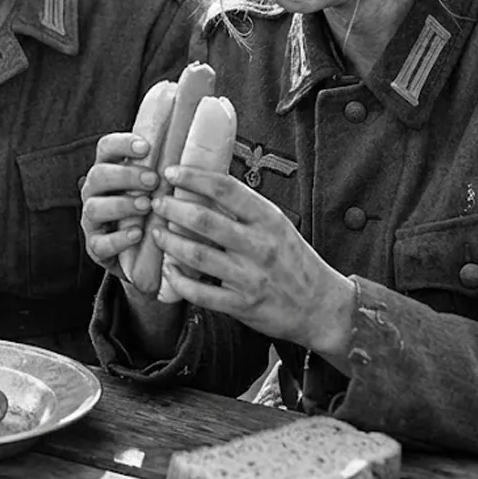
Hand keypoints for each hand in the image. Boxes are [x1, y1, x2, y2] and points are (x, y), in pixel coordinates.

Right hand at [80, 132, 160, 279]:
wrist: (140, 257)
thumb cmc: (150, 212)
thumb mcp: (153, 189)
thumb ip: (162, 171)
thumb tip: (193, 151)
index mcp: (108, 171)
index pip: (105, 148)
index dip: (121, 144)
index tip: (146, 147)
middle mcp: (94, 192)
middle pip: (98, 175)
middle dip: (126, 175)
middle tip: (153, 180)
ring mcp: (91, 220)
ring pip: (93, 207)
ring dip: (122, 205)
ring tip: (147, 206)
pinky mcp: (95, 246)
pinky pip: (100, 242)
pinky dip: (119, 239)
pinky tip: (138, 234)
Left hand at [149, 164, 356, 361]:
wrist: (320, 306)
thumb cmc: (293, 259)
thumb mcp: (276, 224)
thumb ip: (245, 207)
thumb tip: (205, 180)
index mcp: (268, 220)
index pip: (225, 188)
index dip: (193, 177)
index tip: (171, 172)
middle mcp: (260, 246)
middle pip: (204, 220)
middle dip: (173, 208)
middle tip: (157, 202)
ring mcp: (250, 277)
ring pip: (197, 256)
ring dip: (170, 242)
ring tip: (157, 233)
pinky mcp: (242, 305)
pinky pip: (200, 293)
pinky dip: (179, 280)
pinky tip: (170, 269)